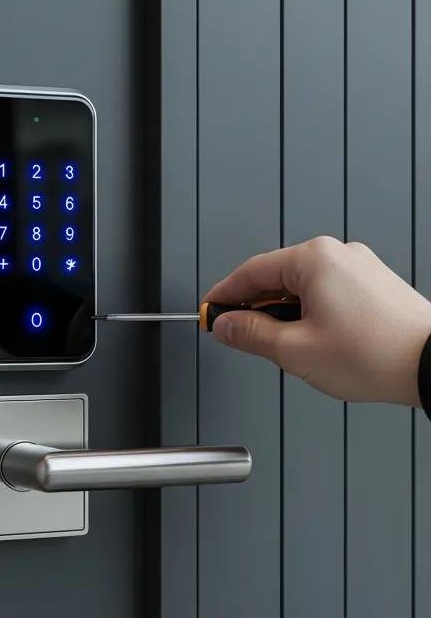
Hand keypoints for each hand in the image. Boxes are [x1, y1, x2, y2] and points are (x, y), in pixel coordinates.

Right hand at [204, 235, 430, 405]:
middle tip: (236, 337)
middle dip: (253, 308)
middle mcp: (338, 254)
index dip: (223, 296)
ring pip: (300, 288)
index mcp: (313, 260)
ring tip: (280, 349)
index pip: (250, 272)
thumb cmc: (373, 353)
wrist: (430, 362)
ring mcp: (358, 268)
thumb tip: (225, 325)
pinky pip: (325, 293)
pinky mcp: (372, 285)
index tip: (209, 313)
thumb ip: (250, 334)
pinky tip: (309, 342)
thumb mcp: (293, 350)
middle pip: (275, 277)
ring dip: (282, 315)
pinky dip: (307, 314)